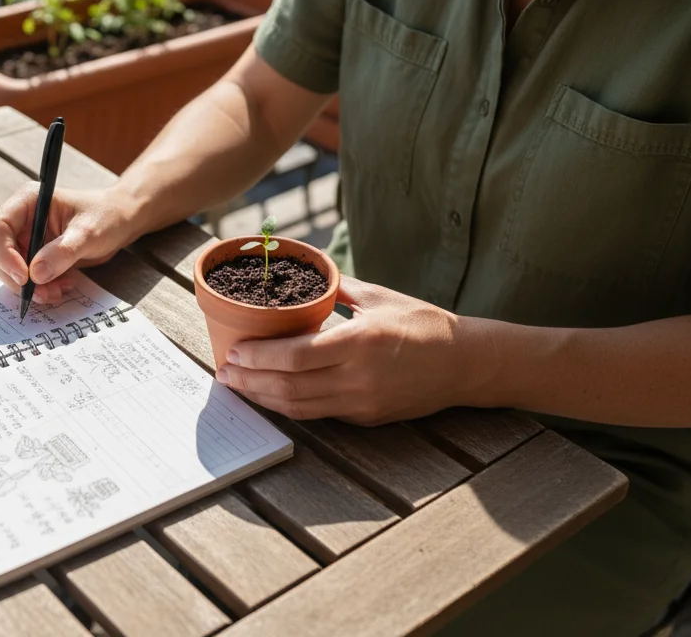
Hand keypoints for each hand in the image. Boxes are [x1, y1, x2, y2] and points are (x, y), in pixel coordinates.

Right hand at [0, 183, 136, 302]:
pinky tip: (61, 287)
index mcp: (27, 202)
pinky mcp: (33, 256)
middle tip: (42, 293)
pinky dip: (38, 288)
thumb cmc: (106, 216)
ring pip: (6, 269)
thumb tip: (35, 275)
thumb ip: (62, 252)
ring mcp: (25, 238)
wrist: (120, 223)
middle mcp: (20, 219)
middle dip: (16, 277)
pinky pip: (23, 278)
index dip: (4, 254)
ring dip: (28, 287)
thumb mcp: (88, 233)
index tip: (24, 278)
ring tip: (58, 291)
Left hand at [216, 277, 494, 425]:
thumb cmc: (423, 323)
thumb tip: (302, 274)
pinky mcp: (366, 418)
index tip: (234, 351)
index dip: (258, 357)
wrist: (466, 363)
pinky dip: (289, 405)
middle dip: (250, 381)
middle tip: (224, 372)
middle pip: (289, 387)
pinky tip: (270, 394)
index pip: (295, 357)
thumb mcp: (379, 297)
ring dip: (263, 398)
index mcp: (360, 343)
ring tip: (238, 386)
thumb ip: (337, 289)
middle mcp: (358, 378)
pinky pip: (318, 413)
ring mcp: (361, 402)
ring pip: (299, 407)